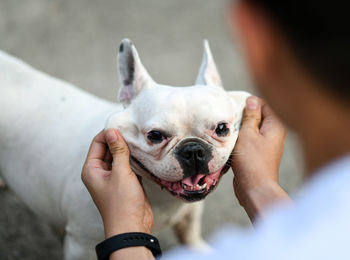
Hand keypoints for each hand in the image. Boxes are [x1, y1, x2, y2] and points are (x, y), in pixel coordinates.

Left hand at [81, 129, 153, 237]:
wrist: (131, 227)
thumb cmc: (122, 202)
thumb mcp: (120, 173)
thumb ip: (118, 151)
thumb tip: (112, 131)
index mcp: (92, 169)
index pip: (98, 143)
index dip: (109, 133)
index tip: (124, 125)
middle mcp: (100, 172)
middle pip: (109, 149)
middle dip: (120, 140)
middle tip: (135, 131)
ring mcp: (113, 177)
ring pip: (120, 157)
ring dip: (129, 150)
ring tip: (141, 140)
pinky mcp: (125, 182)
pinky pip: (128, 166)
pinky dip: (134, 160)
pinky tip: (144, 153)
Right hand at [232, 96, 290, 221]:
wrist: (254, 188)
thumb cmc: (252, 161)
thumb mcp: (247, 134)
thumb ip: (250, 116)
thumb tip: (252, 100)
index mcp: (275, 126)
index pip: (263, 105)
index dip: (248, 103)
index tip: (234, 105)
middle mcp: (274, 134)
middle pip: (257, 117)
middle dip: (242, 116)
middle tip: (230, 118)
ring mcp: (267, 145)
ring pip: (252, 129)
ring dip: (240, 129)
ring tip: (229, 130)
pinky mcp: (258, 154)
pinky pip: (249, 140)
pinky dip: (240, 139)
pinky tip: (231, 141)